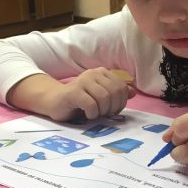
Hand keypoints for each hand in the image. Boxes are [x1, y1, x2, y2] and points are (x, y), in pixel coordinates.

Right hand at [7, 68, 135, 121]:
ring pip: (104, 98)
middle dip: (112, 108)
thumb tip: (133, 92)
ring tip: (95, 114)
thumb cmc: (79, 101)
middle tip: (104, 114)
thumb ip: (116, 93)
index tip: (112, 111)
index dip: (121, 102)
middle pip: (114, 92)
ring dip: (102, 111)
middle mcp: (93, 73)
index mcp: (102, 73)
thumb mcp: (100, 97)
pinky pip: (91, 104)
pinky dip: (92, 113)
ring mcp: (82, 81)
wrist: (54, 102)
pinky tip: (87, 114)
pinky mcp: (73, 92)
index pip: (122, 87)